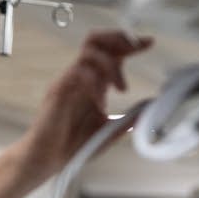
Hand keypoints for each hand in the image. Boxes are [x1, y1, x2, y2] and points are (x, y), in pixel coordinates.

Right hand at [18, 30, 152, 180]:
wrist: (47, 159)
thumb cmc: (73, 145)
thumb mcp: (109, 131)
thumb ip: (128, 120)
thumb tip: (150, 109)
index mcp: (93, 84)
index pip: (110, 51)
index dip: (130, 43)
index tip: (149, 42)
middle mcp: (80, 78)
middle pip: (97, 39)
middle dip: (120, 38)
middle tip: (137, 48)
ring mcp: (68, 82)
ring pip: (89, 50)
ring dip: (111, 64)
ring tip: (122, 89)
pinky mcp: (58, 91)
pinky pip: (78, 72)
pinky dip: (94, 83)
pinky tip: (100, 103)